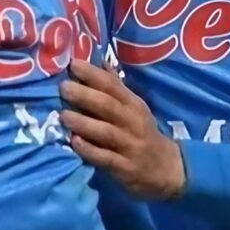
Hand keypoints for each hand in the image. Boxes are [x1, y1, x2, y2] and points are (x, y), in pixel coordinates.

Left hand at [60, 57, 186, 198]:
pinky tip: (74, 142)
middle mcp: (133, 122)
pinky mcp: (124, 167)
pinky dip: (89, 150)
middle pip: (109, 106)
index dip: (93, 75)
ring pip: (106, 132)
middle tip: (64, 88)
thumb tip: (99, 60)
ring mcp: (129, 146)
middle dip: (86, 96)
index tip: (73, 64)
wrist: (166, 169)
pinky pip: (105, 158)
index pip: (113, 86)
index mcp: (133, 105)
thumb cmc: (141, 132)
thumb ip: (115, 87)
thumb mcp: (134, 108)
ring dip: (84, 123)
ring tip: (64, 115)